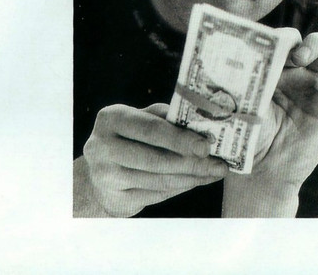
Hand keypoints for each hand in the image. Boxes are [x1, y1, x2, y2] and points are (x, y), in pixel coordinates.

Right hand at [75, 103, 227, 216]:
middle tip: (218, 164)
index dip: (180, 138)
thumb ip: (165, 118)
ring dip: (192, 178)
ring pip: (158, 180)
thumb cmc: (129, 136)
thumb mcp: (140, 118)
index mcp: (111, 118)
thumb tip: (201, 124)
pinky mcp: (113, 199)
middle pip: (155, 159)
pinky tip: (196, 181)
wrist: (98, 169)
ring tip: (214, 173)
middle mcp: (102, 147)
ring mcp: (105, 176)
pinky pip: (155, 194)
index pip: (150, 129)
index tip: (206, 145)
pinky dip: (180, 188)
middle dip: (192, 163)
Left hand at [222, 30, 317, 216]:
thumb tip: (219, 55)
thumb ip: (236, 80)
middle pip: (302, 40)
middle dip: (294, 37)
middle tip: (285, 49)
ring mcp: (313, 87)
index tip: (262, 40)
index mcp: (268, 69)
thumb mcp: (236, 104)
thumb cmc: (243, 139)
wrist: (261, 174)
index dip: (272, 35)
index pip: (274, 40)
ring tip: (303, 57)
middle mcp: (292, 74)